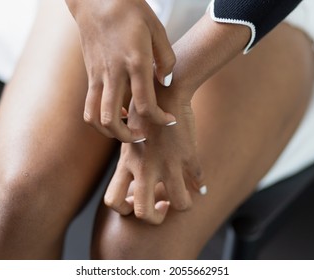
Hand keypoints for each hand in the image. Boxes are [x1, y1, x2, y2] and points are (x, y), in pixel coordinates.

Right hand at [65, 0, 176, 141]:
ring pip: (94, 117)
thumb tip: (165, 83)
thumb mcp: (157, 29)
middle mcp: (113, 73)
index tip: (170, 120)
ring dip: (110, 132)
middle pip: (111, 120)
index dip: (160, 119)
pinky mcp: (90, 75)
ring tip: (126, 131)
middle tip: (143, 136)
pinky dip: (102, 118)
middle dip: (129, 137)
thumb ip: (165, 60)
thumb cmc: (130, 11)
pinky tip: (118, 112)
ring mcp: (97, 76)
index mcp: (134, 62)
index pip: (145, 104)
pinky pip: (90, 106)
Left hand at [104, 84, 206, 224]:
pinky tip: (200, 186)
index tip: (138, 200)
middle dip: (155, 218)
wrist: (164, 91)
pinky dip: (200, 186)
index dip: (125, 209)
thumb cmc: (143, 113)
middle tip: (162, 207)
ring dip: (184, 204)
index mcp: (127, 162)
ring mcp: (167, 162)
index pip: (113, 200)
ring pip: (179, 202)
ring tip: (185, 196)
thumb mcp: (128, 138)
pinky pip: (197, 179)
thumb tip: (132, 182)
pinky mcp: (187, 154)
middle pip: (142, 212)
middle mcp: (144, 166)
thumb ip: (129, 160)